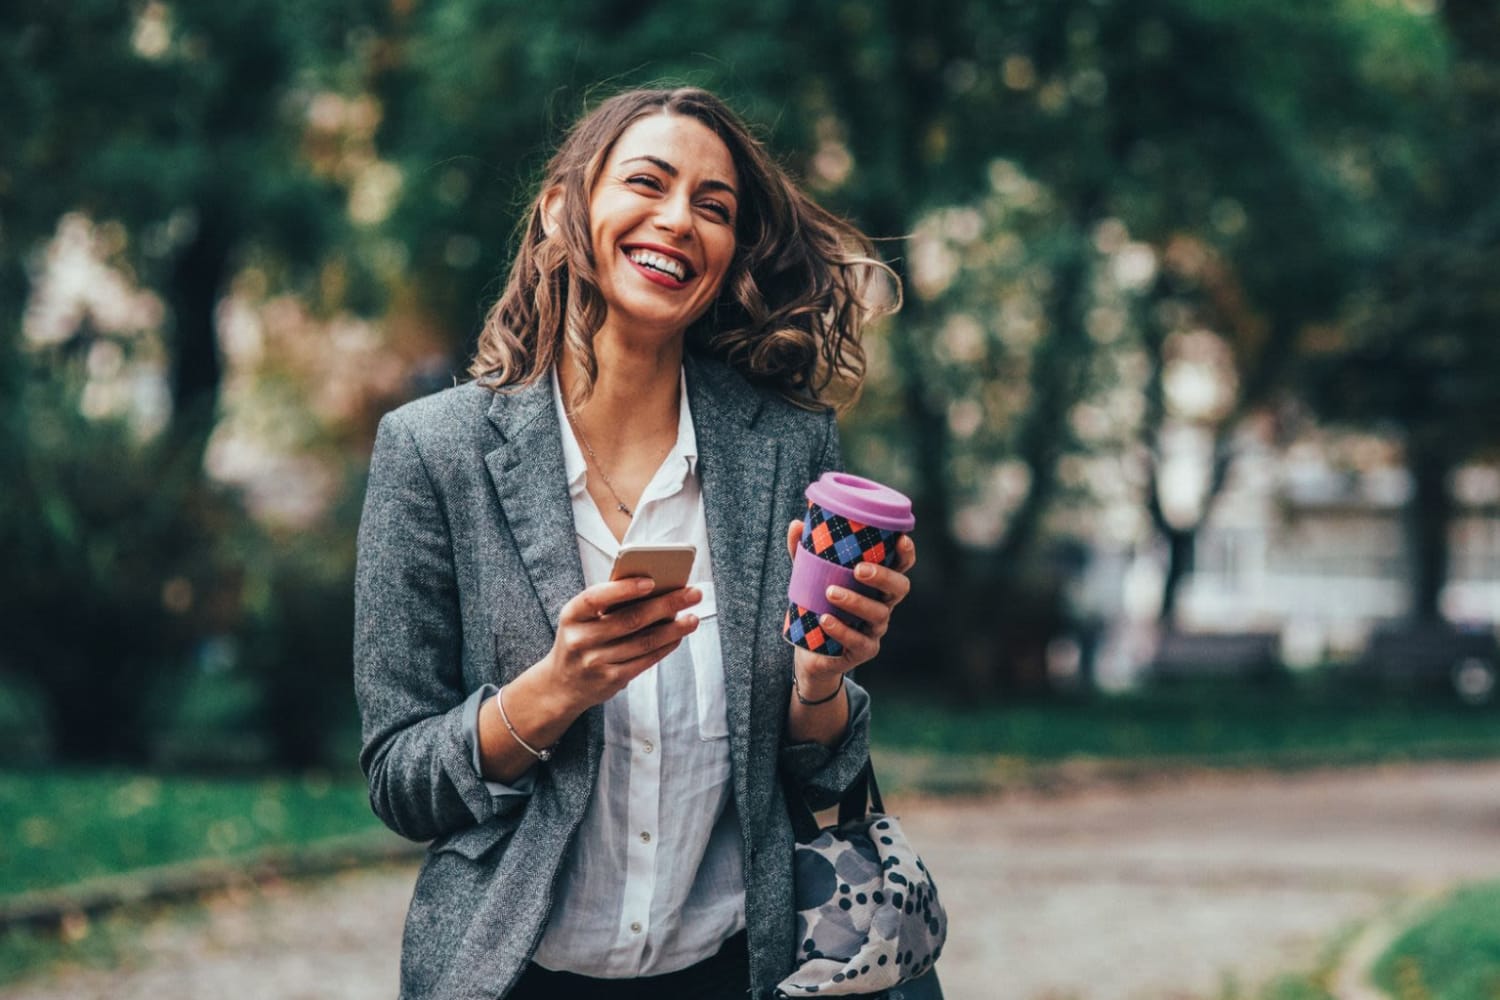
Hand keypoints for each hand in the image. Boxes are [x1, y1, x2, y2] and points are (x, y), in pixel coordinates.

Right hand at [539, 576, 702, 713]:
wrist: (561, 684)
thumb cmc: (581, 639)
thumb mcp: (582, 619)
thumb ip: (609, 604)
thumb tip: (657, 589)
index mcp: (572, 615)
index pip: (596, 598)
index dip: (624, 589)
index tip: (652, 581)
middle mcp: (580, 640)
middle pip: (630, 620)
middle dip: (666, 604)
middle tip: (693, 593)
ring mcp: (595, 662)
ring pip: (643, 642)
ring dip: (673, 629)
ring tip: (693, 617)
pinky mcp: (611, 680)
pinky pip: (645, 661)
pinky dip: (665, 647)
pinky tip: (679, 636)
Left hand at [784, 519, 915, 694]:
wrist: (810, 653)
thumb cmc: (817, 607)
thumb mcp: (809, 578)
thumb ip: (805, 552)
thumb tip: (797, 524)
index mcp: (877, 584)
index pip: (901, 566)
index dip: (906, 554)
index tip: (900, 540)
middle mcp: (882, 604)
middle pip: (899, 588)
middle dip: (884, 576)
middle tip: (859, 569)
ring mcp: (875, 629)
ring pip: (879, 614)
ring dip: (856, 601)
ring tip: (830, 592)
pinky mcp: (863, 651)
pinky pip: (859, 641)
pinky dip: (842, 630)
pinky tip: (825, 620)